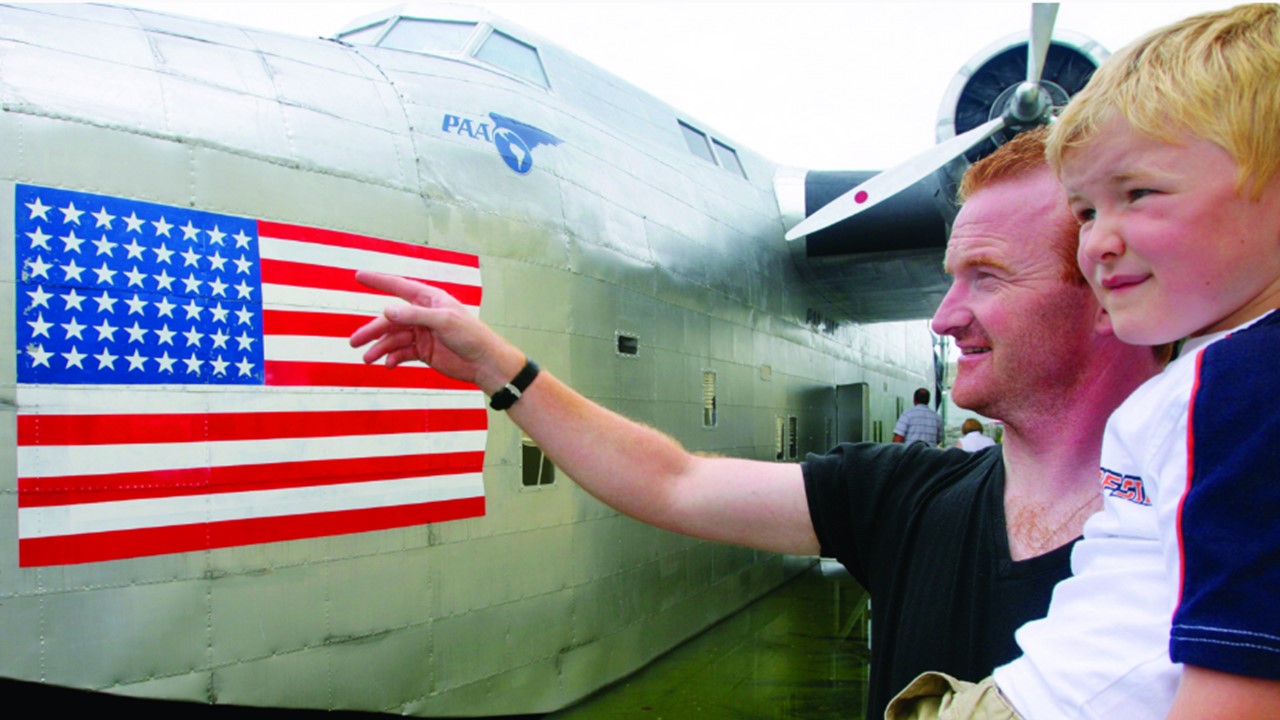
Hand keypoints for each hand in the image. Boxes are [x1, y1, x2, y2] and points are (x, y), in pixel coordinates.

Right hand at [348, 271, 517, 390]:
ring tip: (368, 359)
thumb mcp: (443, 322)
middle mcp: (423, 314)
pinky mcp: (423, 351)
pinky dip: (393, 358)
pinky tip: (388, 364)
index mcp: (429, 299)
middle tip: (354, 342)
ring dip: (380, 348)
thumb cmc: (471, 335)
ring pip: (393, 338)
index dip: (379, 281)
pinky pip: (402, 352)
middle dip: (372, 330)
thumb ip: (414, 316)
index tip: (359, 276)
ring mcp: (422, 333)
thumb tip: (387, 310)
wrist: (484, 363)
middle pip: (390, 320)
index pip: (399, 287)